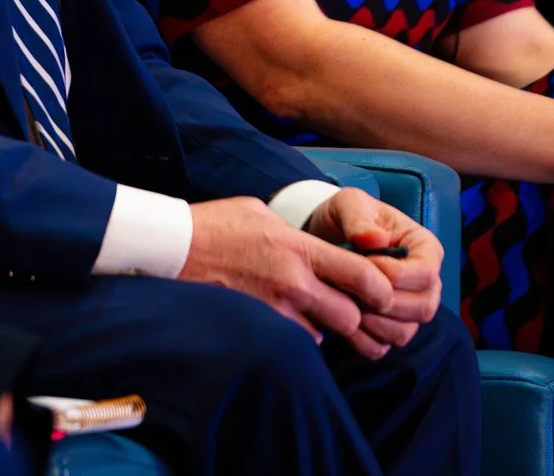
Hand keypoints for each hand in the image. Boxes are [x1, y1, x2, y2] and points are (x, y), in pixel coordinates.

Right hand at [178, 196, 401, 357]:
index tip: (381, 291)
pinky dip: (295, 334)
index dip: (381, 289)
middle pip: (350, 316)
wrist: (172, 248)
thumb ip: (294, 233)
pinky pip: (293, 340)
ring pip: (323, 333)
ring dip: (322, 326)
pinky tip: (283, 319)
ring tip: (308, 310)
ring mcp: (275, 308)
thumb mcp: (261, 212)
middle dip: (354, 315)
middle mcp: (293, 282)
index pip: (363, 276)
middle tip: (347, 306)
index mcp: (299, 247)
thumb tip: (311, 246)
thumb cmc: (214, 225)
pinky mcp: (258, 326)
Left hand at [304, 189, 442, 354]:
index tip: (361, 265)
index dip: (393, 275)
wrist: (327, 236)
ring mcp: (411, 308)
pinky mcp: (393, 326)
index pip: (426, 274)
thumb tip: (376, 239)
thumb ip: (359, 218)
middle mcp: (427, 282)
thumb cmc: (345, 216)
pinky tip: (344, 320)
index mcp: (425, 248)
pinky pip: (388, 345)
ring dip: (373, 323)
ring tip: (345, 302)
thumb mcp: (349, 204)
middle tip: (350, 289)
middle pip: (423, 308)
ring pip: (407, 331)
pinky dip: (366, 337)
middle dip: (383, 303)